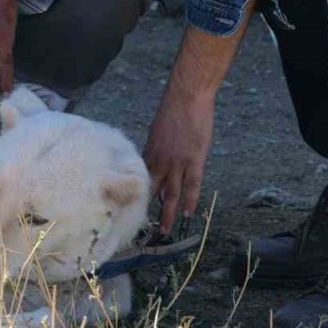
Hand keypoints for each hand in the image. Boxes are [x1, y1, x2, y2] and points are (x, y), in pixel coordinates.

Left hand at [144, 90, 213, 233]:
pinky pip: (192, 184)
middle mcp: (159, 162)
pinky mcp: (194, 159)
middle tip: (144, 228)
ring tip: (165, 230)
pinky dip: (190, 200)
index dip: (137, 197)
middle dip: (148, 211)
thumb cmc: (171, 110)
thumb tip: (149, 162)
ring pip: (171, 193)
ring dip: (168, 213)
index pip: (140, 181)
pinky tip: (187, 213)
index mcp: (148, 154)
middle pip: (152, 191)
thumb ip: (152, 150)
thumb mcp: (154, 132)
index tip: (132, 211)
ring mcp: (177, 162)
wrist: (186, 97)